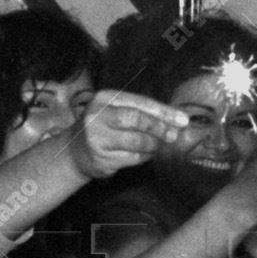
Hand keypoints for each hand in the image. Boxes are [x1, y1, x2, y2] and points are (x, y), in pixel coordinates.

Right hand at [71, 92, 190, 178]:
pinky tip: (147, 154)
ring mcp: (96, 138)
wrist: (74, 152)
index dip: (164, 111)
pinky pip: (133, 157)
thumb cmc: (104, 127)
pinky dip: (145, 156)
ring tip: (160, 145)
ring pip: (137, 142)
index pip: (140, 103)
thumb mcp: (117, 110)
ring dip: (154, 145)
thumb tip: (177, 119)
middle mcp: (96, 116)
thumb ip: (144, 112)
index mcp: (104, 98)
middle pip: (136, 120)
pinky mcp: (100, 158)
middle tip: (174, 135)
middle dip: (160, 127)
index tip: (183, 119)